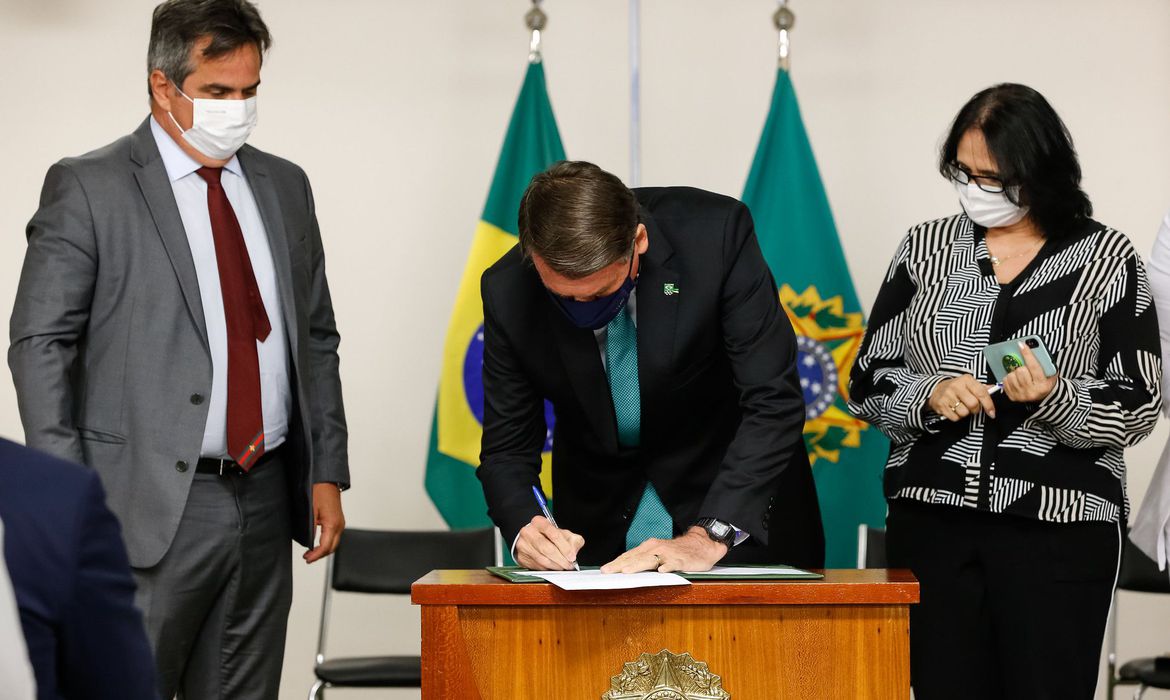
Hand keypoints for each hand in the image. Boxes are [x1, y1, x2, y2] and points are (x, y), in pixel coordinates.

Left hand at [304, 483, 344, 563]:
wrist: (326, 479)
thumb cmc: (318, 491)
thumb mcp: (310, 511)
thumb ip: (310, 529)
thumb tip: (308, 543)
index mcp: (333, 524)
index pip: (326, 547)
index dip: (316, 556)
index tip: (307, 559)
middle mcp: (339, 525)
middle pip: (332, 548)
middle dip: (320, 555)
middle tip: (308, 558)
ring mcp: (340, 522)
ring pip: (334, 543)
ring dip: (324, 550)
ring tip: (311, 552)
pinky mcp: (339, 520)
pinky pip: (334, 536)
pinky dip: (327, 543)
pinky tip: (318, 543)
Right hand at [515, 515, 584, 569]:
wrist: (531, 538)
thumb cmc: (548, 536)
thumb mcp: (562, 533)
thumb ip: (572, 539)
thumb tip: (573, 551)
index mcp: (539, 522)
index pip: (553, 534)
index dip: (565, 547)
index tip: (572, 556)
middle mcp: (528, 532)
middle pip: (547, 548)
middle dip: (561, 559)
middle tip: (569, 565)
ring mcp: (523, 545)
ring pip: (542, 559)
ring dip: (555, 566)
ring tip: (564, 567)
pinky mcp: (521, 557)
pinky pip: (537, 566)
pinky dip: (548, 569)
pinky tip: (554, 568)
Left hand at [600, 527, 726, 573]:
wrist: (702, 544)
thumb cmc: (677, 551)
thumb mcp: (658, 553)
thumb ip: (644, 560)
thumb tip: (625, 570)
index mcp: (649, 547)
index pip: (628, 556)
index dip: (616, 563)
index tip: (603, 570)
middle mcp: (656, 549)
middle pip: (635, 558)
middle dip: (620, 565)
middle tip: (607, 572)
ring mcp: (668, 554)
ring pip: (650, 560)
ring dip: (637, 565)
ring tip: (626, 572)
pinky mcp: (682, 561)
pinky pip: (673, 564)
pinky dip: (667, 567)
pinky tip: (661, 572)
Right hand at [928, 374, 996, 420]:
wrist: (936, 389)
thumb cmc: (956, 388)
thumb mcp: (968, 384)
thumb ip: (982, 388)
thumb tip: (995, 388)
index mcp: (966, 380)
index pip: (982, 393)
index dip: (988, 405)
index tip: (992, 413)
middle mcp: (956, 386)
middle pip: (973, 405)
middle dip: (975, 409)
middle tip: (972, 408)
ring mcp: (947, 395)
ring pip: (964, 413)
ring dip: (965, 413)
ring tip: (961, 407)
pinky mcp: (941, 405)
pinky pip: (955, 417)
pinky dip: (956, 417)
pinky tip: (954, 410)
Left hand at [1002, 341, 1057, 402]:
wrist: (1043, 397)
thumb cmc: (1046, 382)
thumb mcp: (1051, 372)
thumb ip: (1044, 362)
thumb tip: (1030, 348)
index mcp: (1043, 385)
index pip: (1034, 366)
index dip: (1027, 354)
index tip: (1021, 344)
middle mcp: (1032, 391)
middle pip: (1020, 370)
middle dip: (1022, 366)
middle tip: (1025, 369)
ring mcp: (1021, 395)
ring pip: (1011, 375)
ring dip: (1014, 372)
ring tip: (1021, 375)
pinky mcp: (1013, 397)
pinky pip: (1005, 381)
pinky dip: (1009, 378)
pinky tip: (1016, 379)